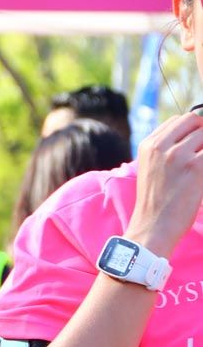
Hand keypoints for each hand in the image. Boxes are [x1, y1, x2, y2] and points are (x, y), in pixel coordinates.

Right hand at [126, 112, 202, 257]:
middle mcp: (161, 146)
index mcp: (148, 145)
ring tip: (199, 169)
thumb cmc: (156, 200)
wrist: (153, 226)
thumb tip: (196, 132)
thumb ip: (166, 148)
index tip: (196, 144)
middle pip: (195, 121)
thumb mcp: (150, 168)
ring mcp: (179, 156)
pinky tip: (202, 177)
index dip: (193, 129)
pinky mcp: (196, 167)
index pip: (179, 120)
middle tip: (201, 155)